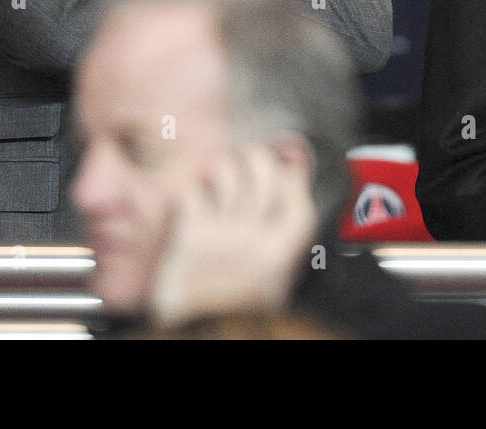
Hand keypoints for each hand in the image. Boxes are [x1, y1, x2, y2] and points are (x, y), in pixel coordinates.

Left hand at [149, 143, 317, 326]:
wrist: (196, 326)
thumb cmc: (234, 303)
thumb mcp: (274, 277)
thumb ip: (285, 234)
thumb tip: (294, 176)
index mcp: (279, 255)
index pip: (298, 199)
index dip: (294, 175)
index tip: (289, 163)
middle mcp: (253, 241)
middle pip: (265, 176)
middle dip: (259, 159)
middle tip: (251, 158)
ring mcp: (220, 236)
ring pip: (228, 174)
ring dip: (224, 167)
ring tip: (218, 173)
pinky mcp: (187, 235)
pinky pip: (194, 191)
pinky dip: (193, 188)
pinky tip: (194, 194)